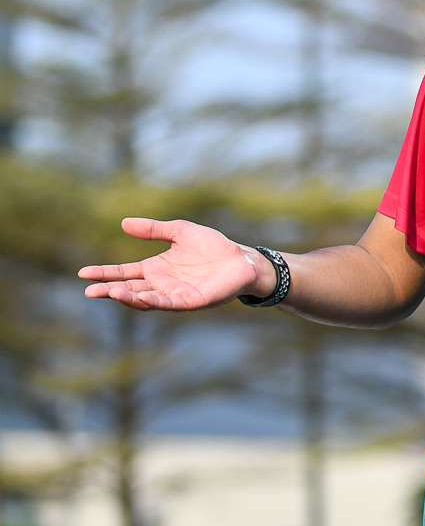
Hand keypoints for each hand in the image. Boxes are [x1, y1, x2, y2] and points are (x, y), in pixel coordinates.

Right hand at [78, 219, 270, 310]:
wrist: (241, 259)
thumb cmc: (212, 246)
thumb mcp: (179, 231)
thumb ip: (154, 229)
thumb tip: (124, 222)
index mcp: (156, 268)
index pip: (124, 272)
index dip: (105, 273)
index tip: (83, 273)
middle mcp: (161, 284)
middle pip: (130, 289)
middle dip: (110, 290)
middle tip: (90, 291)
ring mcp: (174, 294)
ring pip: (146, 300)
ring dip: (128, 297)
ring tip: (112, 292)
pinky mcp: (190, 301)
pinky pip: (168, 303)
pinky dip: (154, 301)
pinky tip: (141, 297)